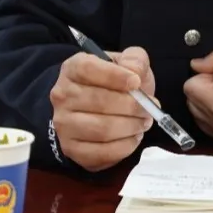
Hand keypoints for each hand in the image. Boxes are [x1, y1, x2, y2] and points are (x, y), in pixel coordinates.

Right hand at [50, 46, 157, 171]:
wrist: (100, 104)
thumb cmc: (116, 81)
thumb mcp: (128, 61)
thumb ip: (135, 60)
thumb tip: (135, 73)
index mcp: (73, 68)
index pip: (89, 69)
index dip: (115, 76)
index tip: (137, 82)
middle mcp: (62, 95)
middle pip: (99, 102)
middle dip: (132, 106)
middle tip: (150, 107)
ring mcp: (63, 124)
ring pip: (101, 129)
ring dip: (130, 127)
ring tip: (144, 122)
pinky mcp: (71, 148)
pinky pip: (100, 152)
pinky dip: (124, 146)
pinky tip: (134, 137)